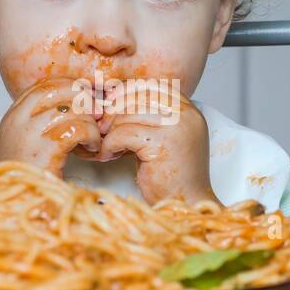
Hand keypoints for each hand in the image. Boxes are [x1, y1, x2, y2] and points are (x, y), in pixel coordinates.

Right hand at [0, 77, 102, 174]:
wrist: (15, 211)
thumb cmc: (27, 182)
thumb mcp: (28, 147)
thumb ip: (44, 125)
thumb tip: (78, 105)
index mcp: (11, 118)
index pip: (43, 87)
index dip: (69, 88)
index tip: (86, 99)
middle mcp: (17, 122)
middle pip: (56, 90)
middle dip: (82, 98)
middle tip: (97, 112)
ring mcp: (29, 135)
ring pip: (71, 108)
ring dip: (90, 121)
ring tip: (94, 137)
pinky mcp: (45, 150)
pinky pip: (78, 128)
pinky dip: (92, 136)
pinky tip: (93, 148)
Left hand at [98, 84, 217, 205]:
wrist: (185, 205)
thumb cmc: (169, 174)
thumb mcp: (160, 136)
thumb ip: (145, 115)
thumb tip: (110, 97)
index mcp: (188, 108)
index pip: (150, 85)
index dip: (126, 93)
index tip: (110, 108)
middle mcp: (186, 114)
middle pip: (137, 96)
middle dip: (113, 112)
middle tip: (102, 130)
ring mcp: (177, 127)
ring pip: (127, 115)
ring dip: (111, 132)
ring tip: (110, 148)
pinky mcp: (163, 144)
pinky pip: (124, 133)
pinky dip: (110, 144)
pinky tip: (110, 156)